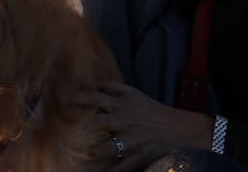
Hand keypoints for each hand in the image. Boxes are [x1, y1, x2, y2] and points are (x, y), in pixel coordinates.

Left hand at [76, 81, 213, 171]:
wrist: (179, 128)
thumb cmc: (153, 109)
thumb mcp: (135, 93)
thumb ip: (114, 88)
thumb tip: (95, 84)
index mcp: (122, 104)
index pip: (96, 98)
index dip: (80, 98)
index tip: (69, 101)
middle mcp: (124, 121)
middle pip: (97, 123)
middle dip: (82, 127)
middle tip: (68, 130)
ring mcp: (130, 140)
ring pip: (105, 148)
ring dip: (92, 152)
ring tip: (78, 155)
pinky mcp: (137, 156)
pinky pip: (120, 167)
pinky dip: (110, 171)